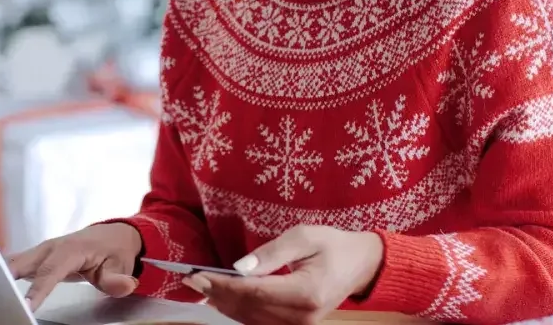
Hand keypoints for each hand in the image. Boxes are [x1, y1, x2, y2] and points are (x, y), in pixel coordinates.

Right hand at [7, 223, 142, 311]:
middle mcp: (50, 248)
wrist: (112, 235)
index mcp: (69, 250)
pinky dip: (1, 275)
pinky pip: (13, 265)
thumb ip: (117, 279)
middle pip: (21, 263)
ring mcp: (40, 252)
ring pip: (13, 262)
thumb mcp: (120, 265)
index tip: (27, 305)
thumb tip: (124, 285)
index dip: (37, 290)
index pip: (49, 273)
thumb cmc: (114, 250)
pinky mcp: (35, 258)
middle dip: (4, 277)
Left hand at [182, 225, 383, 324]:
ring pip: (252, 320)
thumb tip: (238, 267)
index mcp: (306, 293)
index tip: (198, 275)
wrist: (361, 265)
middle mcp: (302, 316)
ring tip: (201, 288)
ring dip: (224, 304)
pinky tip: (222, 299)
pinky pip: (261, 322)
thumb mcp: (303, 237)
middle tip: (191, 280)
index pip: (254, 293)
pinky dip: (239, 311)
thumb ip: (270, 253)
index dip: (222, 286)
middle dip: (217, 294)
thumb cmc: (333, 245)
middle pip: (249, 309)